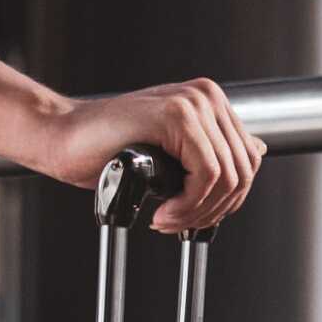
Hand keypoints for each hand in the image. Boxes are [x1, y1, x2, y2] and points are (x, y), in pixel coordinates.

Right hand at [39, 79, 267, 233]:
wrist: (63, 137)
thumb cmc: (107, 149)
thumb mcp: (171, 153)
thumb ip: (212, 150)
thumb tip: (258, 151)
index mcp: (209, 102)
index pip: (248, 160)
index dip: (227, 200)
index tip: (195, 217)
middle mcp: (206, 96)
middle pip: (243, 170)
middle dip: (214, 210)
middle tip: (179, 224)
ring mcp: (193, 102)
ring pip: (228, 177)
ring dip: (198, 212)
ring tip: (167, 220)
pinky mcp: (177, 115)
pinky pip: (208, 175)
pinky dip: (188, 205)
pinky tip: (162, 212)